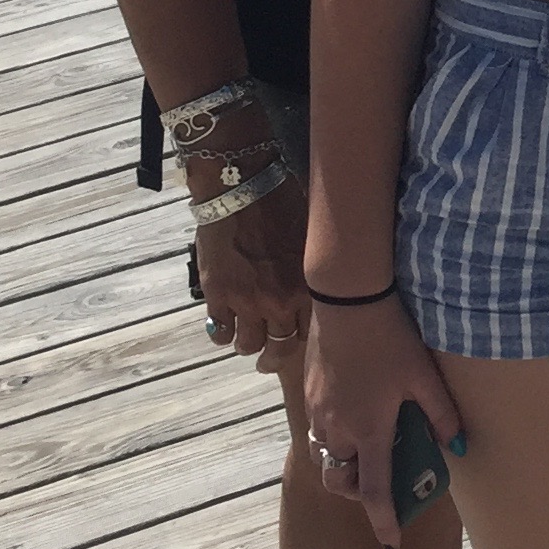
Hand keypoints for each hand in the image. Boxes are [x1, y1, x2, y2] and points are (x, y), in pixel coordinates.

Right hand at [193, 168, 310, 375]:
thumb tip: (329, 273)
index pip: (315, 330)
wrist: (241, 188)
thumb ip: (315, 264)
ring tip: (245, 343)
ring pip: (249, 344)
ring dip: (248, 345)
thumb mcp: (312, 234)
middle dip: (274, 358)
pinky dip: (221, 335)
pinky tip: (222, 331)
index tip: (300, 339)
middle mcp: (282, 302)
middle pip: (281, 347)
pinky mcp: (219, 297)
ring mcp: (248, 302)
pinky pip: (220, 332)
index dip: (305, 339)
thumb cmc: (283, 201)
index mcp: (310, 286)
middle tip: (268, 361)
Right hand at [303, 293, 464, 548]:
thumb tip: (458, 445)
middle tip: (382, 476)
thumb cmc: (390, 337)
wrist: (347, 298)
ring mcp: (318, 411)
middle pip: (339, 479)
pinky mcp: (309, 393)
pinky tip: (356, 410)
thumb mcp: (424, 376)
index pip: (373, 491)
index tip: (391, 541)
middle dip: (357, 489)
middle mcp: (337, 428)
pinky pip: (317, 429)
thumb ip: (441, 414)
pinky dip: (334, 435)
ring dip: (343, 462)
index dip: (383, 519)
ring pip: (324, 455)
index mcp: (368, 430)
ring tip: (370, 443)